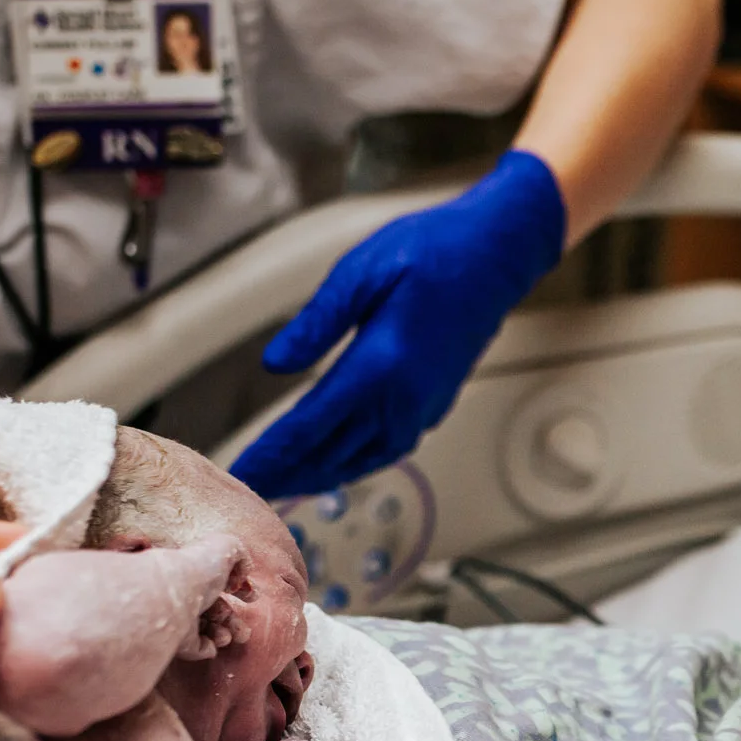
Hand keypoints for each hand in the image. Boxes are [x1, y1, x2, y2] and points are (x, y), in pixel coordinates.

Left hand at [229, 149, 565, 499]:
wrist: (496, 255)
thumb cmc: (434, 252)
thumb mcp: (361, 272)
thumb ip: (317, 323)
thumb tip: (276, 363)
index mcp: (379, 366)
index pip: (310, 425)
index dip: (273, 453)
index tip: (244, 470)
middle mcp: (403, 399)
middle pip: (332, 453)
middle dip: (287, 473)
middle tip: (251, 487)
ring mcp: (422, 407)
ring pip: (360, 460)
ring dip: (319, 476)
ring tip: (284, 483)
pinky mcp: (433, 405)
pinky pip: (385, 450)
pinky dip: (353, 465)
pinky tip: (337, 463)